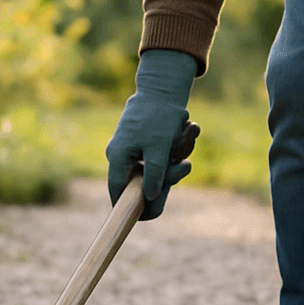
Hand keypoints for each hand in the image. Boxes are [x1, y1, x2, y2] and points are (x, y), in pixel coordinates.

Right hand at [106, 48, 197, 219]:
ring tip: (186, 136)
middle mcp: (120, 156)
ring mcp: (130, 150)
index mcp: (118, 157)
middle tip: (184, 164)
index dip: (127, 207)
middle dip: (166, 177)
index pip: (116, 191)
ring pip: (153, 171)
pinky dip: (173, 153)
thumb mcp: (159, 146)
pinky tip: (184, 134)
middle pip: (139, 184)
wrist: (162, 87)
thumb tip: (149, 198)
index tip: (140, 217)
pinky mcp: (142, 144)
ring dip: (174, 162)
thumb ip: (154, 174)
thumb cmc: (159, 115)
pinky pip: (158, 159)